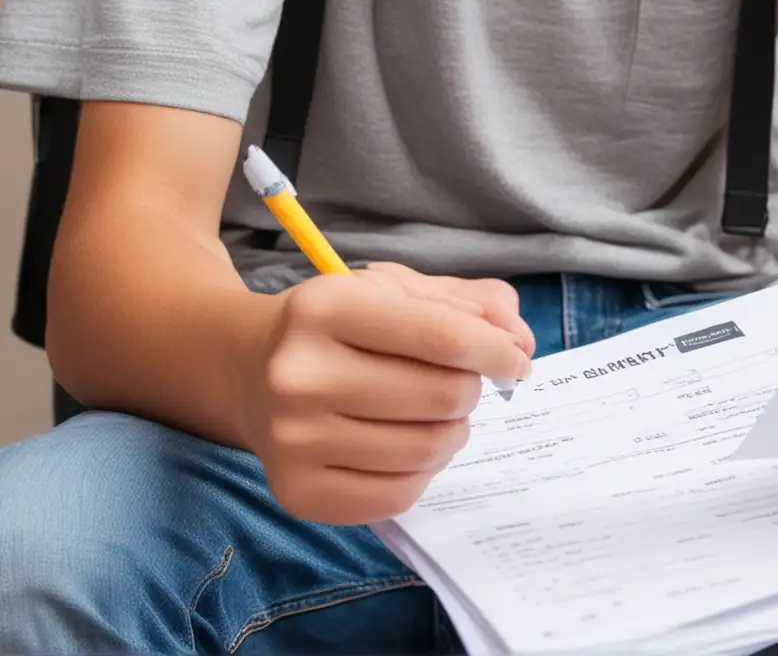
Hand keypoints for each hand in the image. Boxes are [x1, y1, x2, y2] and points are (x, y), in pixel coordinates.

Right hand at [241, 261, 533, 525]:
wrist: (251, 370)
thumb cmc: (341, 325)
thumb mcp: (397, 290)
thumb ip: (469, 304)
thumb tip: (520, 341)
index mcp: (325, 306)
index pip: (438, 336)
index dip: (494, 351)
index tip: (517, 360)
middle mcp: (299, 374)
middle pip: (439, 396)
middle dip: (471, 389)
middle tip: (461, 383)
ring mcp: (292, 439)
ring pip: (426, 449)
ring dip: (453, 431)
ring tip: (435, 413)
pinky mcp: (295, 492)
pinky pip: (399, 495)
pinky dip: (424, 471)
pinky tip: (408, 444)